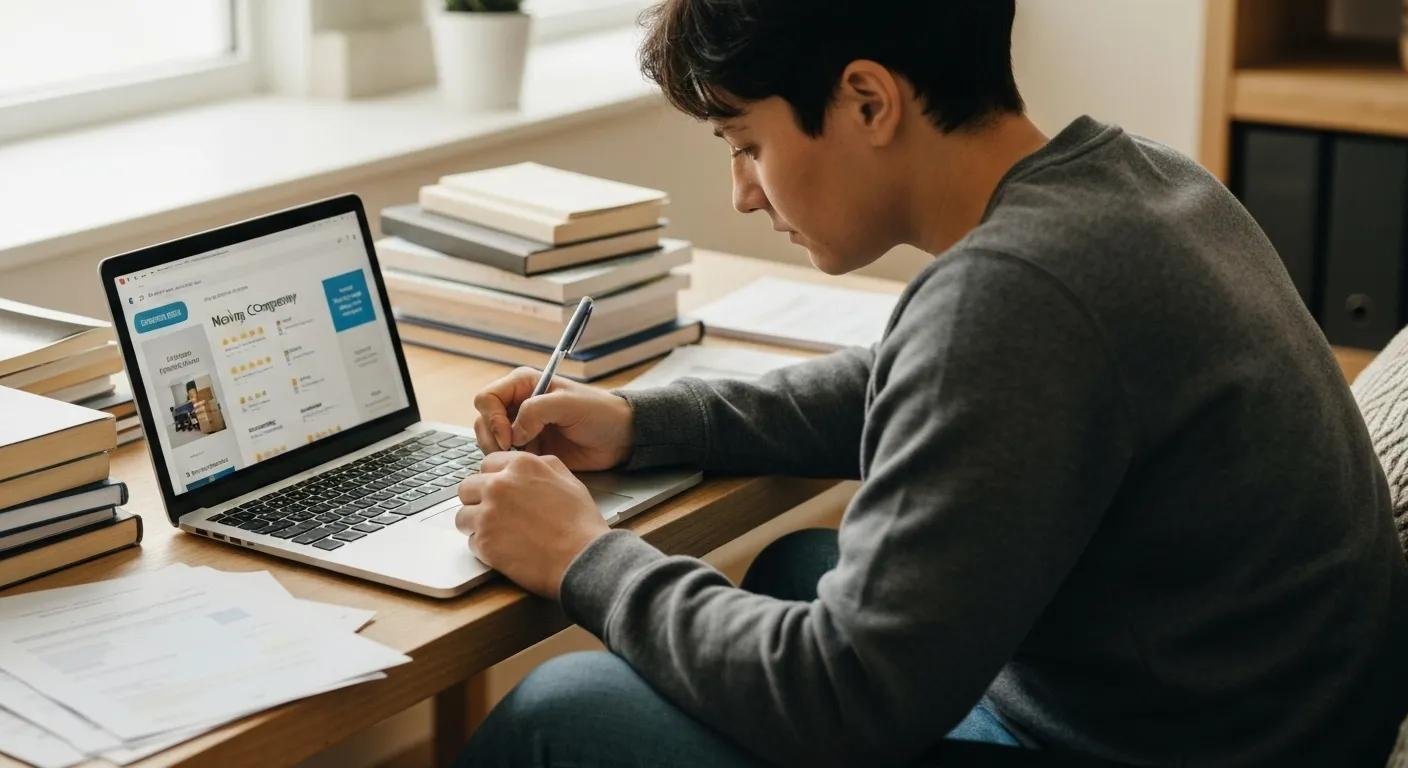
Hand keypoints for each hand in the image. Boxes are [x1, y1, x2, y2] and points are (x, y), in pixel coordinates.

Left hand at [456, 451, 608, 598]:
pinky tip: (505, 550)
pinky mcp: (484, 542)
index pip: (486, 464)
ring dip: (476, 525)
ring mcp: (488, 514)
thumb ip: (542, 466)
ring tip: (498, 534)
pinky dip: (484, 547)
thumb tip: (527, 464)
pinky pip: (470, 541)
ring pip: (463, 516)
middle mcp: (500, 485)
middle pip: (467, 488)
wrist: (582, 558)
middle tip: (494, 514)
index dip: (493, 479)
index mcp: (521, 466)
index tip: (498, 492)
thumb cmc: (580, 523)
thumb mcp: (568, 480)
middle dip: (477, 500)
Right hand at [472, 366, 633, 470]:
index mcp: (523, 384)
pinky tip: (531, 464)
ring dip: (501, 453)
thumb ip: (536, 410)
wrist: (618, 437)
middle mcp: (518, 404)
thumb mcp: (567, 404)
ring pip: (490, 441)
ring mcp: (522, 428)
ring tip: (525, 457)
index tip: (510, 436)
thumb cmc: (598, 412)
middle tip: (514, 451)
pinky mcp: (529, 448)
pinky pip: (506, 457)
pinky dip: (511, 463)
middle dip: (493, 439)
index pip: (487, 398)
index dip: (492, 418)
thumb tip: (513, 432)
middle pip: (483, 421)